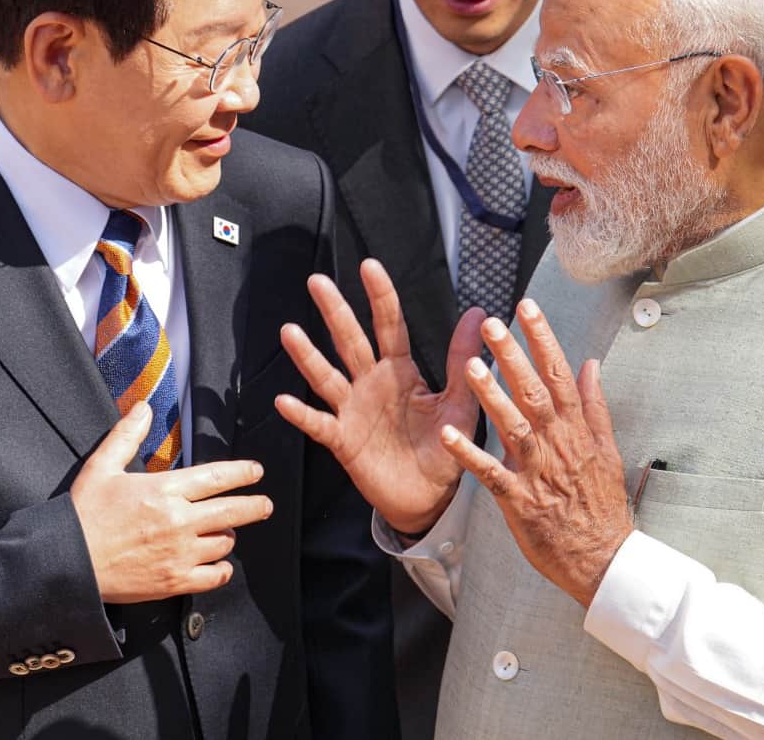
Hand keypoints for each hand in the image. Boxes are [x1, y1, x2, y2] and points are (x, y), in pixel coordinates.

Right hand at [70, 402, 274, 603]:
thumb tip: (144, 407)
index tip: (256, 471)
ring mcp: (178, 553)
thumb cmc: (83, 515)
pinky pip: (214, 576)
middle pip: (233, 511)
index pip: (216, 478)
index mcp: (164, 490)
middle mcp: (178, 521)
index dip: (242, 473)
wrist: (66, 563)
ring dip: (228, 536)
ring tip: (224, 532)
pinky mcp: (173, 581)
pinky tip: (218, 564)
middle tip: (265, 505)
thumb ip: (126, 436)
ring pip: (224, 543)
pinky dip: (221, 569)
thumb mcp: (101, 468)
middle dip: (255, 506)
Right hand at [275, 259, 483, 535]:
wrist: (430, 497)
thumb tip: (478, 313)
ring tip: (290, 332)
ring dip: (308, 357)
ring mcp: (353, 411)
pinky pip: (319, 425)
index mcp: (401, 371)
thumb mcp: (460, 401)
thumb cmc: (444, 447)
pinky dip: (302, 414)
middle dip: (335, 312)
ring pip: (327, 377)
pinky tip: (284, 401)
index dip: (380, 296)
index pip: (389, 325)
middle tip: (318, 281)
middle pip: (351, 341)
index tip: (369, 266)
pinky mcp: (343, 441)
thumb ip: (464, 360)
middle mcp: (371, 384)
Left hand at [439, 299, 632, 607]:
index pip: (560, 373)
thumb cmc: (602, 505)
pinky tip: (447, 435)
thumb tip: (591, 364)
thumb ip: (595, 405)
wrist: (603, 558)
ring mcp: (538, 472)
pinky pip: (490, 474)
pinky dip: (469, 455)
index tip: (528, 308)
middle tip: (493, 324)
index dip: (543, 338)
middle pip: (534, 392)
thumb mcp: (608, 449)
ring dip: (491, 397)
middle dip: (513, 357)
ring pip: (513, 427)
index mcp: (578, 429)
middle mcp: (558, 445)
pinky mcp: (519, 501)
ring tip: (469, 367)